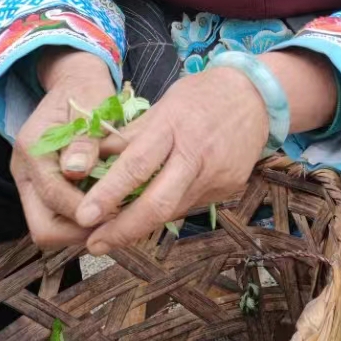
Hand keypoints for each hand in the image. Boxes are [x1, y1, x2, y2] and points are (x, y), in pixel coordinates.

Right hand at [11, 48, 117, 248]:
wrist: (74, 82)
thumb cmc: (88, 90)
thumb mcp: (92, 104)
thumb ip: (84, 138)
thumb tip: (75, 171)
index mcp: (33, 148)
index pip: (54, 196)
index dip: (86, 211)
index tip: (118, 213)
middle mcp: (23, 170)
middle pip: (42, 226)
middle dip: (79, 231)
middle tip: (115, 224)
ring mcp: (29, 182)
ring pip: (48, 228)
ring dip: (80, 230)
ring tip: (114, 219)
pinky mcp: (40, 188)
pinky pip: (56, 218)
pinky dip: (80, 221)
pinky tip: (106, 209)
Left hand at [74, 66, 270, 253]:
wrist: (256, 96)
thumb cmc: (201, 96)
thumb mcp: (162, 105)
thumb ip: (129, 136)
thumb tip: (91, 162)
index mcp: (174, 126)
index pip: (137, 166)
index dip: (108, 194)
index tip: (84, 216)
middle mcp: (197, 155)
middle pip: (158, 203)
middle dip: (122, 229)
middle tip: (94, 244)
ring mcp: (217, 176)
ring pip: (172, 211)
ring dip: (140, 225)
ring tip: (112, 232)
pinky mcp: (229, 189)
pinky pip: (189, 206)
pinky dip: (166, 211)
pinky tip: (150, 212)